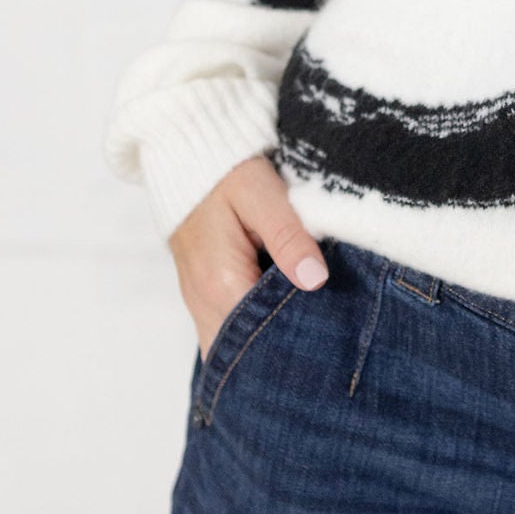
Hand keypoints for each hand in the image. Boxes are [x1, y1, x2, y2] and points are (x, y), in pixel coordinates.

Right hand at [169, 153, 328, 362]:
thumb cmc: (225, 172)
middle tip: (324, 351)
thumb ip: (288, 237)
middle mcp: (203, 304)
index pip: (260, 342)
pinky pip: (224, 331)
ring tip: (309, 340)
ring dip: (265, 348)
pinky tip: (282, 322)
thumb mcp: (262, 195)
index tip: (331, 344)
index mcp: (221, 285)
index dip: (296, 347)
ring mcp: (199, 303)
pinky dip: (250, 335)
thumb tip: (315, 279)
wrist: (183, 156)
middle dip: (280, 357)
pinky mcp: (202, 295)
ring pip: (232, 349)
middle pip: (243, 355)